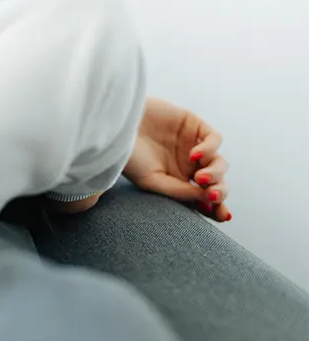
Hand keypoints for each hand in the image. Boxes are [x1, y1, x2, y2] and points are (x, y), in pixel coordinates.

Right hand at [123, 97, 230, 221]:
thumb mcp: (151, 181)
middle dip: (219, 191)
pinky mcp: (193, 124)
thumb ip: (179, 192)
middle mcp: (188, 164)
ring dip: (216, 174)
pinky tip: (195, 156)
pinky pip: (214, 139)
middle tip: (211, 196)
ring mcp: (192, 144)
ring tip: (200, 178)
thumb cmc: (128, 155)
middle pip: (217, 182)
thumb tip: (208, 200)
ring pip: (219, 163)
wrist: (117, 125)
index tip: (223, 216)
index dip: (217, 208)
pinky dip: (210, 149)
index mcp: (178, 181)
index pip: (204, 197)